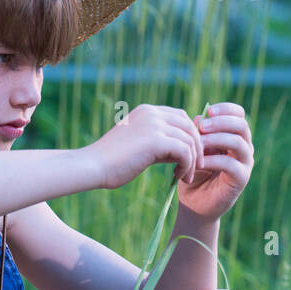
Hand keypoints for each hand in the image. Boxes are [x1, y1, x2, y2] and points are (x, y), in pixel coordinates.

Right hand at [87, 103, 203, 191]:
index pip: (180, 117)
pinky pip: (184, 151)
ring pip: (189, 140)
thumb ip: (160, 146)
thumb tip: (182, 153)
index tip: (189, 156)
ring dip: (192, 161)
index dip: (189, 136)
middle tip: (197, 167)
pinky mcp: (156, 140)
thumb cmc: (111, 163)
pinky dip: (187, 166)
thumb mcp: (139, 149)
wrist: (93, 167)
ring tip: (185, 177)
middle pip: (189, 126)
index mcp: (147, 112)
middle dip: (197, 147)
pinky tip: (179, 177)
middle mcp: (152, 113)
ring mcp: (154, 125)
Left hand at [178, 102, 253, 220]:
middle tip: (202, 126)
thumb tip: (198, 117)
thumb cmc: (194, 174)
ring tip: (199, 143)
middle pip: (241, 125)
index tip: (209, 111)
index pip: (239, 115)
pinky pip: (231, 164)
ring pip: (238, 143)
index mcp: (234, 136)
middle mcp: (244, 147)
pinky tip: (201, 162)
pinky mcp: (241, 179)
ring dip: (217, 139)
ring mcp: (245, 163)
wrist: (194, 203)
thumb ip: (198, 134)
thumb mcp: (194, 150)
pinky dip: (214, 160)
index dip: (226, 109)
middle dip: (221, 122)